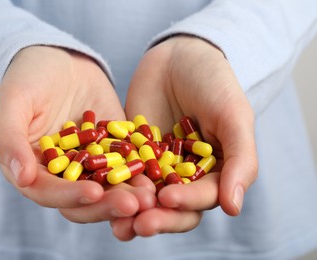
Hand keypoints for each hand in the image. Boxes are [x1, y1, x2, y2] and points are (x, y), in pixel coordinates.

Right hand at [0, 46, 155, 222]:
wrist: (59, 59)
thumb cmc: (27, 77)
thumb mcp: (13, 102)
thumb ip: (10, 140)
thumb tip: (21, 178)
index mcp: (33, 169)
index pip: (49, 193)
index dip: (70, 196)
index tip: (94, 192)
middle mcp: (63, 173)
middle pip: (84, 199)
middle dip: (107, 204)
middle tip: (133, 204)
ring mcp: (91, 163)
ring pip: (110, 187)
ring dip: (129, 194)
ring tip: (151, 195)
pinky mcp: (113, 149)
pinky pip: (128, 164)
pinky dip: (142, 172)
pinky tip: (159, 174)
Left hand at [113, 36, 257, 238]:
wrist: (178, 55)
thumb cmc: (214, 82)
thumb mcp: (233, 116)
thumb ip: (240, 160)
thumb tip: (233, 209)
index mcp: (213, 172)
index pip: (202, 198)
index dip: (186, 203)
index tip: (167, 198)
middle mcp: (184, 175)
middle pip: (172, 208)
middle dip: (157, 218)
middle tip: (139, 224)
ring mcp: (155, 166)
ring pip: (144, 198)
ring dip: (131, 213)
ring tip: (117, 225)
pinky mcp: (130, 154)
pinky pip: (120, 174)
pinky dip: (111, 188)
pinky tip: (97, 198)